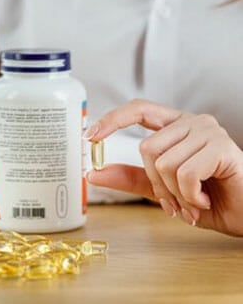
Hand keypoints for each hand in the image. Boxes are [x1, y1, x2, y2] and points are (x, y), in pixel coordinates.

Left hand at [85, 99, 242, 235]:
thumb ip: (131, 178)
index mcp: (176, 127)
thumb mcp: (163, 190)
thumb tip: (95, 172)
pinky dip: (189, 196)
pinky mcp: (221, 146)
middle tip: (174, 201)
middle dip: (156, 184)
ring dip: (174, 194)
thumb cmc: (210, 199)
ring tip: (194, 200)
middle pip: (146, 148)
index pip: (139, 110)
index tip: (91, 135)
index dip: (113, 119)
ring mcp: (208, 131)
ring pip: (162, 162)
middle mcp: (191, 123)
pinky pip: (183, 173)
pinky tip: (205, 199)